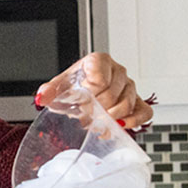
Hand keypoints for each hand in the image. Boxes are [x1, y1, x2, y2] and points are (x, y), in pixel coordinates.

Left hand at [35, 52, 153, 128]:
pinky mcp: (138, 101)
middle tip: (85, 116)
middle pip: (112, 94)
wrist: (85, 88)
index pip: (99, 79)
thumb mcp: (61, 84)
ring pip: (127, 104)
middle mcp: (118, 71)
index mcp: (99, 61)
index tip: (80, 100)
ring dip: (110, 118)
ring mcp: (130, 86)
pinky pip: (144, 112)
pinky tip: (119, 127)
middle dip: (96, 109)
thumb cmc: (76, 83)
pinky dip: (133, 121)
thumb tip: (42, 97)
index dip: (89, 94)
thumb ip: (50, 90)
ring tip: (96, 123)